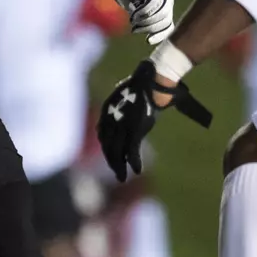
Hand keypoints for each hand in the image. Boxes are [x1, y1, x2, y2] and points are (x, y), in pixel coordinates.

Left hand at [96, 60, 212, 180]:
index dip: (107, 149)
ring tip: (122, 178)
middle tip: (118, 174)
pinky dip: (134, 162)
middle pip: (107, 146)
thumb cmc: (145, 84)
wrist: (153, 79)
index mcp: (108, 110)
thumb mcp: (129, 93)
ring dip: (119, 167)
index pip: (103, 135)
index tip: (113, 158)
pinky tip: (137, 171)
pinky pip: (131, 150)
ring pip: (116, 152)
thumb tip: (126, 114)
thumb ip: (125, 106)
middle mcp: (111, 119)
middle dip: (112, 162)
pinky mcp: (134, 129)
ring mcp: (122, 125)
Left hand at [105, 0, 175, 44]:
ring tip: (135, 29)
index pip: (158, 0)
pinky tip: (149, 41)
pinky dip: (160, 36)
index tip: (132, 16)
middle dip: (147, 21)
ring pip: (166, 22)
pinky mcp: (166, 16)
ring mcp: (169, 5)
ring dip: (150, 29)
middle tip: (133, 23)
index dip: (146, 10)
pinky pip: (168, 28)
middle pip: (164, 12)